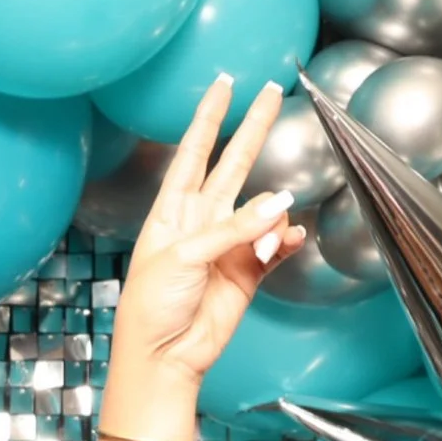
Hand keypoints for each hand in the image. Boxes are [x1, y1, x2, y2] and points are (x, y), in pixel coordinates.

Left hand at [110, 76, 303, 388]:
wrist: (164, 356)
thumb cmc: (153, 307)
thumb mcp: (184, 258)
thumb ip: (232, 227)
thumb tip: (279, 204)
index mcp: (171, 214)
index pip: (193, 154)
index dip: (208, 119)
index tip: (224, 84)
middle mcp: (201, 224)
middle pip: (232, 165)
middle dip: (251, 129)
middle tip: (272, 92)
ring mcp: (228, 246)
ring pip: (263, 210)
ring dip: (270, 219)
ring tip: (262, 243)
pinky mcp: (249, 271)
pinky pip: (277, 245)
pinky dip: (286, 241)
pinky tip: (288, 241)